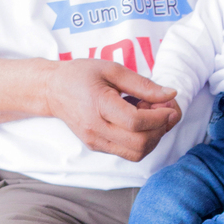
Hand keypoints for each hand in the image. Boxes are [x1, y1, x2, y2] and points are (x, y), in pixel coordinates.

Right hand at [45, 59, 179, 161]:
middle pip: (139, 143)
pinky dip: (141, 141)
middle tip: (162, 111)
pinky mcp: (97, 146)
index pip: (136, 122)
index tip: (168, 106)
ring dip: (153, 138)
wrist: (52, 90)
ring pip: (136, 153)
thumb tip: (171, 94)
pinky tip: (139, 123)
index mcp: (98, 105)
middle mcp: (95, 129)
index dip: (160, 117)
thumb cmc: (81, 75)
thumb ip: (143, 84)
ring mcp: (95, 141)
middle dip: (160, 129)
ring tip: (150, 117)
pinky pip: (127, 153)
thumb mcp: (112, 70)